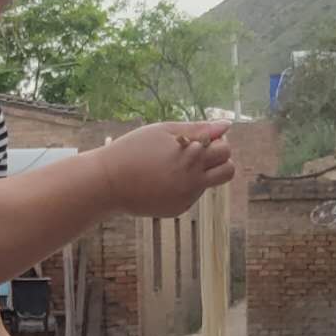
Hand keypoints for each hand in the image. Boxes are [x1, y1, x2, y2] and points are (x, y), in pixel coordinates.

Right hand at [99, 120, 233, 218]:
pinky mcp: (178, 209)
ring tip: (180, 165)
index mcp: (192, 158)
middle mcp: (193, 180)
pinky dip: (184, 186)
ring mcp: (186, 198)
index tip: (201, 138)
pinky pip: (192, 195)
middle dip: (219, 158)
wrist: (108, 183)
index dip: (216, 141)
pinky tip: (163, 179)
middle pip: (228, 170)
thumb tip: (226, 125)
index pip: (225, 150)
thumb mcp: (164, 131)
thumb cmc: (133, 150)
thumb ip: (197, 128)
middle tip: (198, 151)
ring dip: (204, 173)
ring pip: (210, 183)